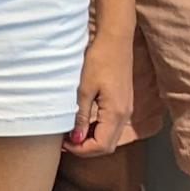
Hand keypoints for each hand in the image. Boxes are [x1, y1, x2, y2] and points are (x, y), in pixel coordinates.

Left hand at [63, 26, 133, 156]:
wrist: (115, 40)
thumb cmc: (99, 60)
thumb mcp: (84, 89)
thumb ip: (80, 116)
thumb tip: (75, 139)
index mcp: (116, 113)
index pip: (101, 146)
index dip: (82, 150)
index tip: (63, 144)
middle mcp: (125, 115)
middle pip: (107, 146)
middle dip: (86, 148)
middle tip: (64, 142)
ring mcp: (126, 109)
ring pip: (109, 137)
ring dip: (91, 140)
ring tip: (70, 133)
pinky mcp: (123, 103)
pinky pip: (111, 126)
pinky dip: (96, 130)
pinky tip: (81, 123)